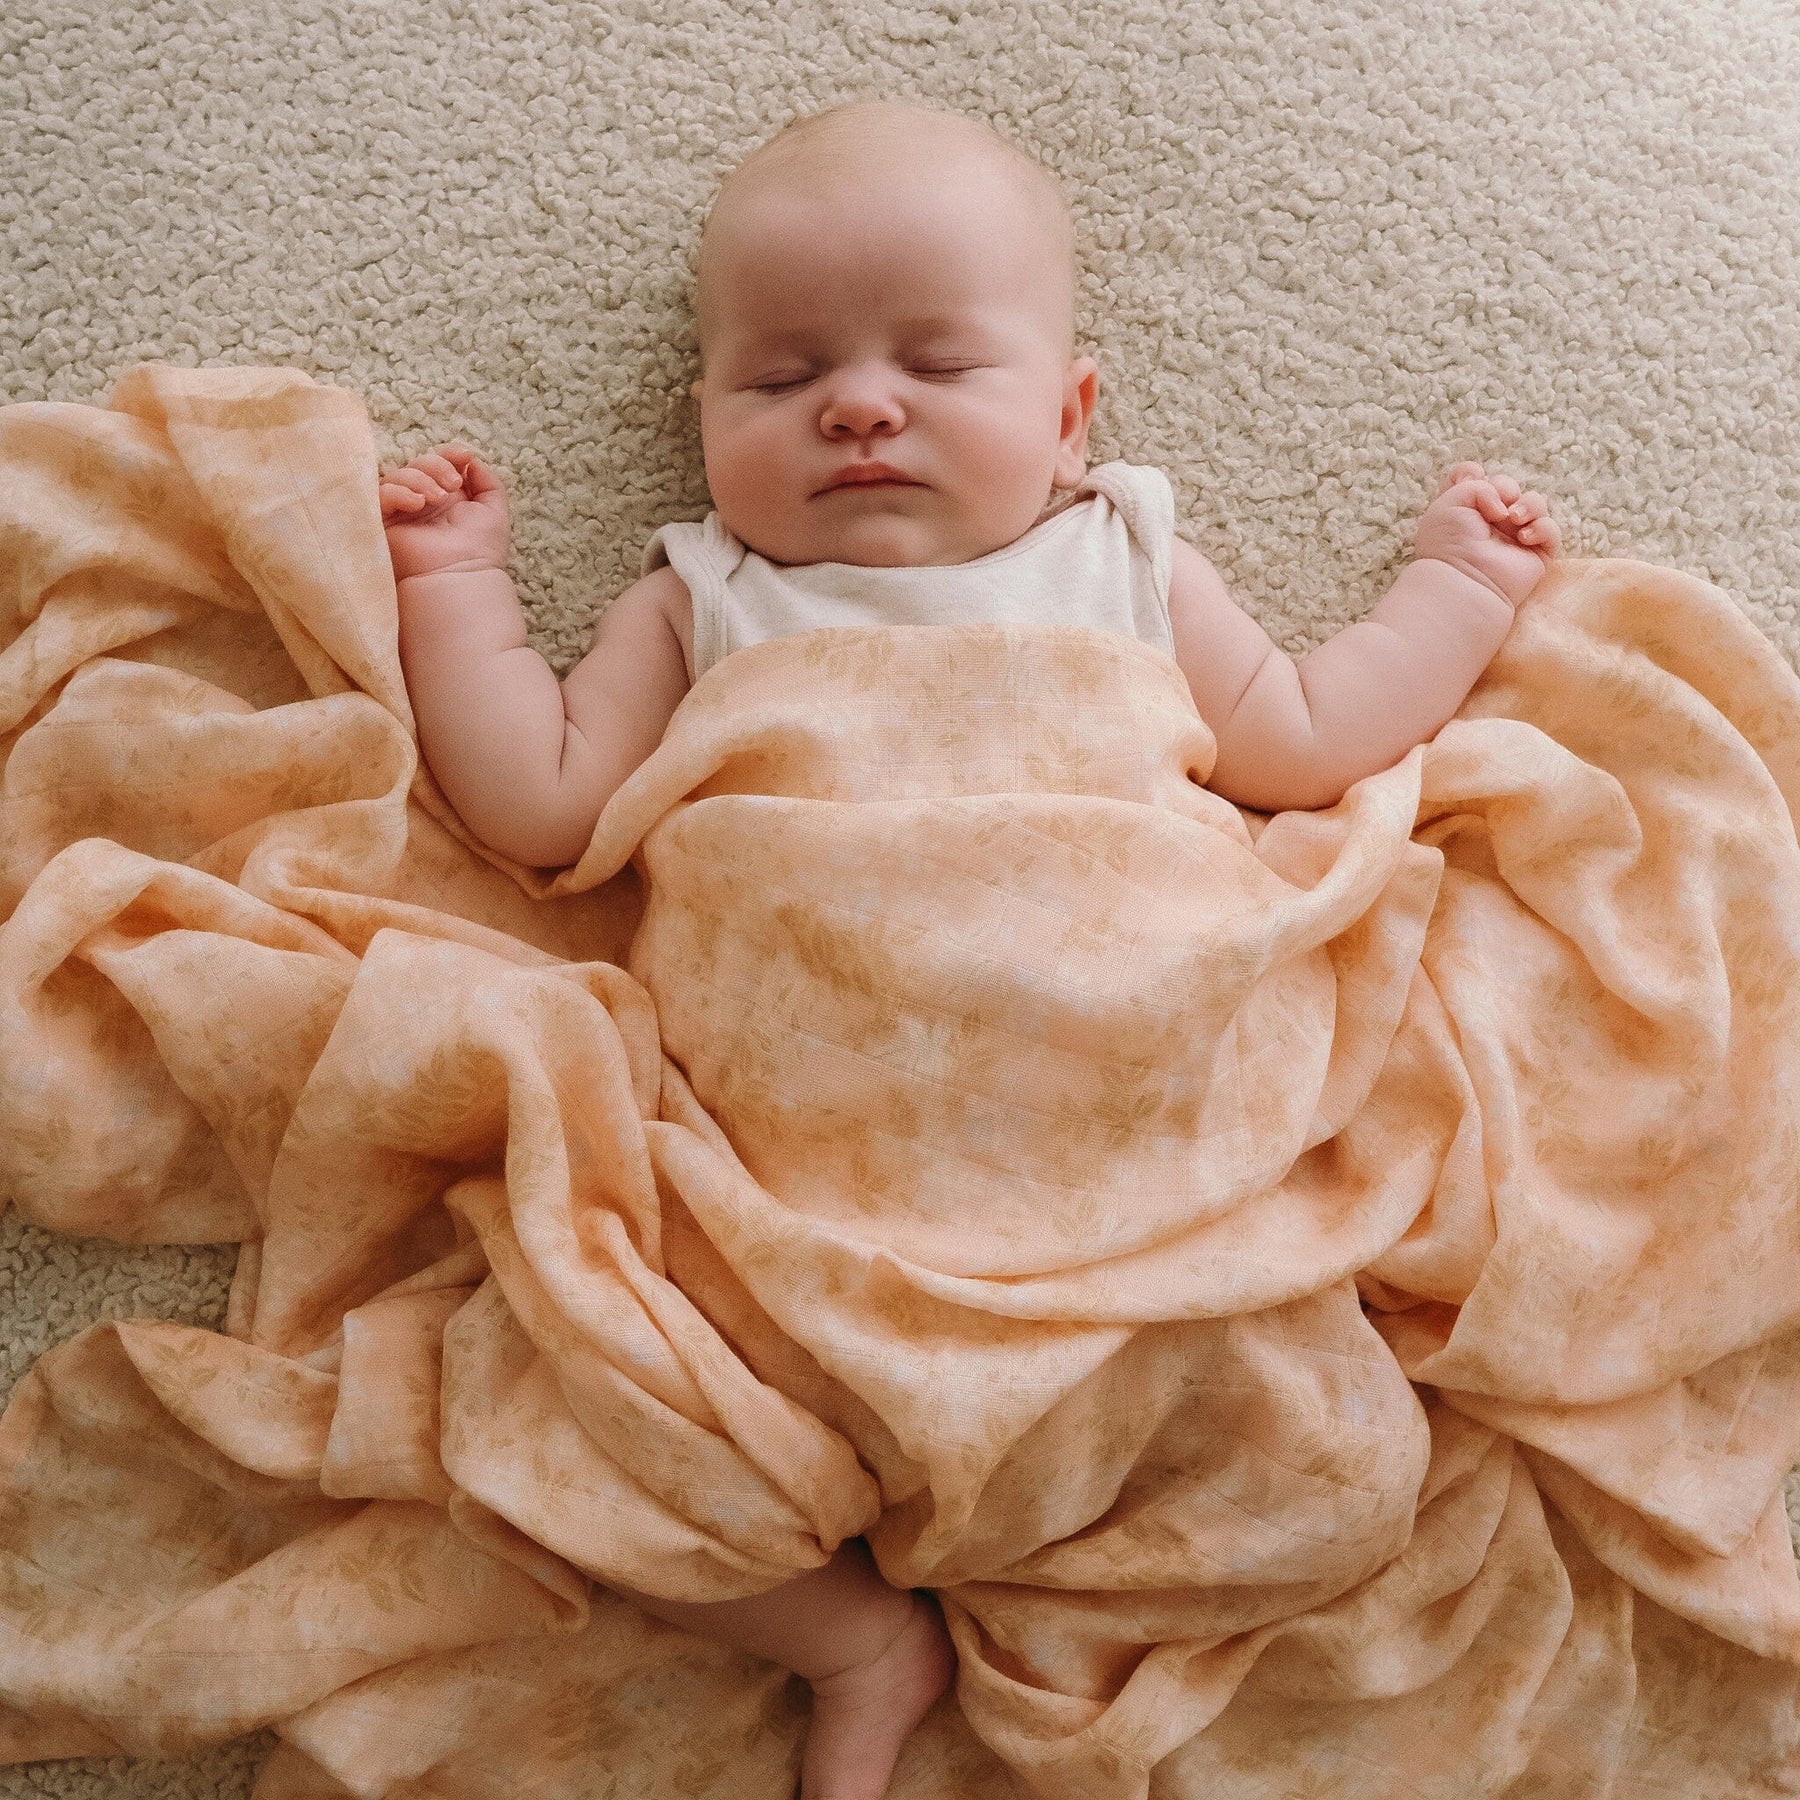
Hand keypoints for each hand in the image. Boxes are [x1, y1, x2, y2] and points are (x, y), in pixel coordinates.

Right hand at [379, 441, 511, 583]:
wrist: (462, 576)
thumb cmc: (481, 550)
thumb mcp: (494, 509)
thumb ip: (487, 480)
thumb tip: (470, 459)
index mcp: (447, 496)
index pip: (439, 461)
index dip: (448, 453)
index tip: (463, 456)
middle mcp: (423, 501)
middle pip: (418, 463)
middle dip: (436, 465)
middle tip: (452, 486)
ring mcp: (403, 511)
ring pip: (399, 474)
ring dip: (420, 479)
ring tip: (438, 498)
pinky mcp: (384, 522)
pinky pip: (383, 494)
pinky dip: (400, 492)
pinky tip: (418, 503)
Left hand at [1412, 462, 1561, 607]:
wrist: (1464, 579)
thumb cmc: (1449, 543)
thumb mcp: (1450, 501)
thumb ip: (1477, 484)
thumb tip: (1504, 503)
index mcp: (1465, 511)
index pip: (1476, 480)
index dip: (1475, 473)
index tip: (1472, 479)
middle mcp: (1490, 523)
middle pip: (1509, 487)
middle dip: (1505, 487)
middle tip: (1497, 506)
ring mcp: (1514, 538)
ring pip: (1535, 503)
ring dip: (1529, 505)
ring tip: (1513, 519)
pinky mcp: (1535, 554)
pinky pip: (1551, 531)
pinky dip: (1542, 528)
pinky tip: (1524, 538)